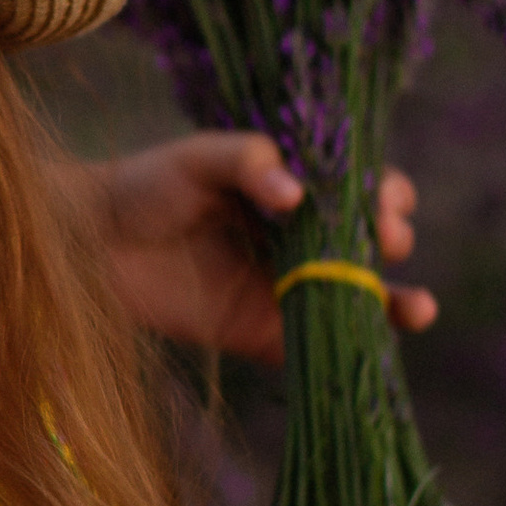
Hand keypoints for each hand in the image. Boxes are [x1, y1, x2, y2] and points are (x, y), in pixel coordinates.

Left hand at [84, 134, 433, 364]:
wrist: (87, 245)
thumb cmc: (145, 186)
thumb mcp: (197, 158)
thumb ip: (247, 162)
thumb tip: (295, 193)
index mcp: (294, 187)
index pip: (360, 186)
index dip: (385, 192)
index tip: (385, 201)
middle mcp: (301, 237)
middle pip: (371, 241)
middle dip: (394, 239)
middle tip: (386, 240)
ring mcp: (286, 287)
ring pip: (359, 297)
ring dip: (398, 303)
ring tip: (419, 308)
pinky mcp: (263, 333)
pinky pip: (318, 345)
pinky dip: (352, 348)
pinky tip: (378, 341)